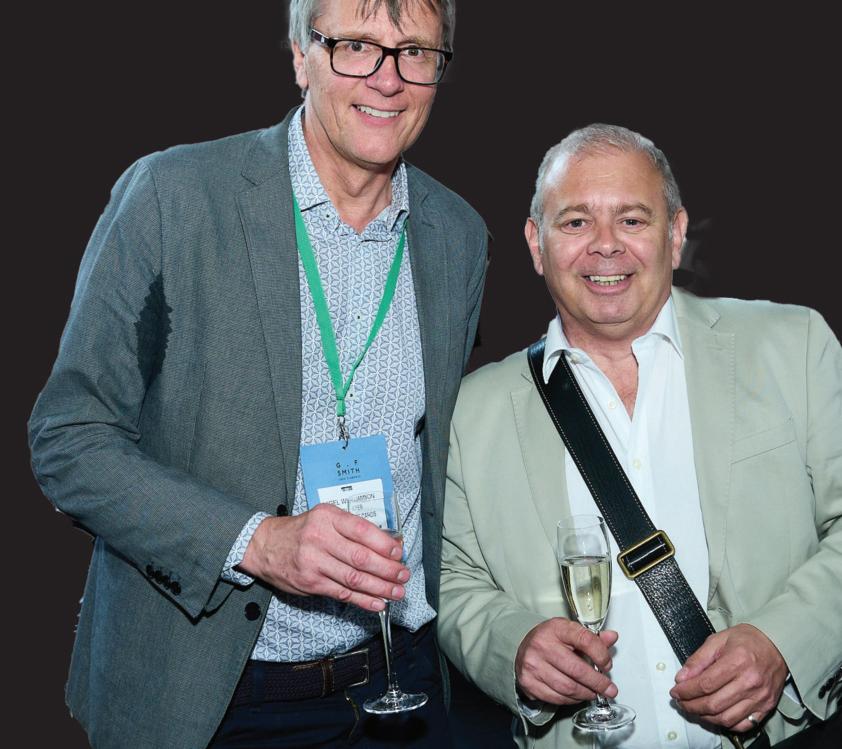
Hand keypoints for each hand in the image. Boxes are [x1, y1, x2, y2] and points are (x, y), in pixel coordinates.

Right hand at [238, 503, 408, 611]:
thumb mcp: (325, 518)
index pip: (362, 530)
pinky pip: (342, 593)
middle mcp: (320, 538)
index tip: (398, 553)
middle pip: (361, 557)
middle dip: (387, 569)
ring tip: (397, 592)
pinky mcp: (310, 582)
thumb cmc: (302, 531)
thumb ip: (352, 529)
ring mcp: (314, 562)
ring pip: (354, 578)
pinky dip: (363, 600)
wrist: (265, 545)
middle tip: (403, 575)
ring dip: (380, 588)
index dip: (384, 543)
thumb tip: (388, 545)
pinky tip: (378, 603)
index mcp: (328, 517)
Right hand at [515, 618, 618, 704]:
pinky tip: (577, 695)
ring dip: (585, 693)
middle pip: (577, 669)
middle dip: (597, 683)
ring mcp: (533, 664)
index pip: (585, 640)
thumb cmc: (550, 640)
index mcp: (556, 628)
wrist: (523, 648)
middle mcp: (542, 645)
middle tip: (608, 689)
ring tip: (593, 692)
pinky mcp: (528, 682)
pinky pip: (556, 697)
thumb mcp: (569, 632)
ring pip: (568, 687)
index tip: (607, 665)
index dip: (601, 655)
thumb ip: (592, 637)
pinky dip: (571, 700)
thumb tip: (611, 637)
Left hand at [670, 623, 787, 731]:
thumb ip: (698, 659)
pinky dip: (726, 724)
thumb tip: (681, 678)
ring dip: (705, 717)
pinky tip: (715, 715)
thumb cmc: (748, 640)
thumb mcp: (718, 640)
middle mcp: (750, 682)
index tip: (675, 692)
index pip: (705, 684)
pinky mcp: (766, 707)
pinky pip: (743, 725)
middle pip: (713, 704)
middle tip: (681, 702)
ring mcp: (760, 697)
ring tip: (694, 709)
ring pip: (726, 718)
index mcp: (737, 661)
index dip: (686, 691)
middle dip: (691, 706)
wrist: (778, 645)